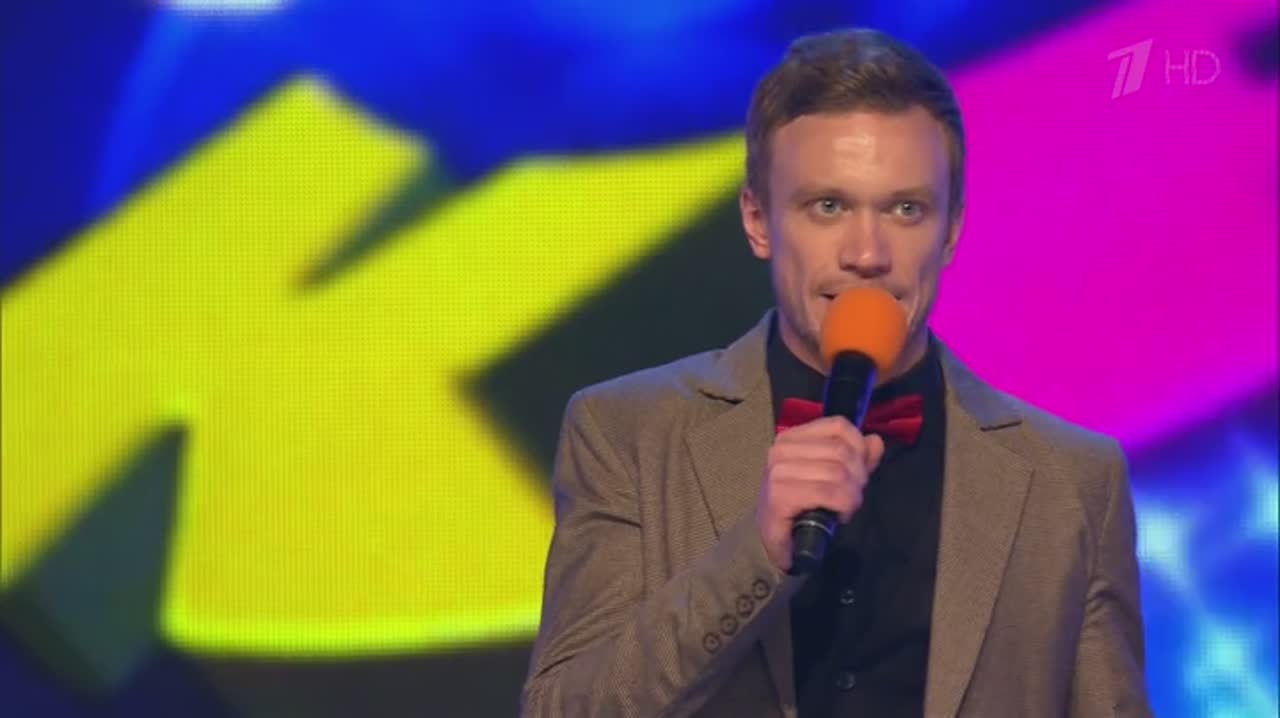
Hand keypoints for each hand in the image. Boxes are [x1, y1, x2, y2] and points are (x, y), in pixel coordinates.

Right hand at [755, 416, 885, 571]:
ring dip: (851, 495)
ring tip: (846, 507)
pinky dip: (843, 506)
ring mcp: (778, 471)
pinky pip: (827, 493)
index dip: (859, 448)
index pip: (838, 426)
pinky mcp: (779, 495)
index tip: (858, 473)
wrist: (774, 541)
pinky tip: (839, 516)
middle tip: (852, 497)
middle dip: (858, 477)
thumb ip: (856, 458)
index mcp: (792, 438)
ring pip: (837, 473)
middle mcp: (781, 449)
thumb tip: (875, 441)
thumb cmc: (802, 507)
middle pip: (841, 451)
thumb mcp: (833, 477)